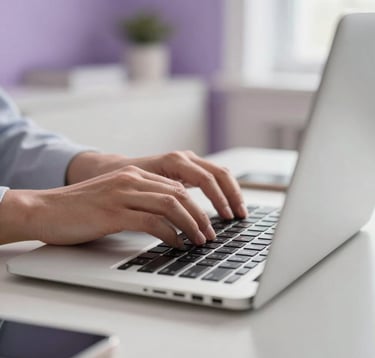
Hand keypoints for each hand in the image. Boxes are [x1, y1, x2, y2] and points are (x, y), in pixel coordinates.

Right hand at [0, 164, 228, 246]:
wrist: (45, 209)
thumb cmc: (80, 209)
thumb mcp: (115, 198)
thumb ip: (140, 201)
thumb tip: (168, 219)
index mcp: (134, 175)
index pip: (176, 187)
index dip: (197, 205)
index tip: (207, 222)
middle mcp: (131, 180)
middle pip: (179, 194)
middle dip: (200, 216)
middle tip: (210, 234)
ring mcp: (122, 194)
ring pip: (171, 205)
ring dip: (191, 225)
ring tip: (200, 240)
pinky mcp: (113, 212)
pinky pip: (152, 221)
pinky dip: (170, 234)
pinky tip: (177, 244)